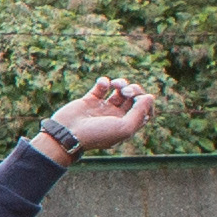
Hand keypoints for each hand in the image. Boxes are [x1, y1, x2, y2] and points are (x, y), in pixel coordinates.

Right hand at [37, 75, 152, 159]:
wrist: (67, 135)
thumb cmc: (96, 135)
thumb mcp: (124, 128)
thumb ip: (140, 112)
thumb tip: (149, 97)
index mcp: (125, 125)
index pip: (144, 110)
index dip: (146, 102)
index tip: (140, 99)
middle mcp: (116, 116)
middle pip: (134, 98)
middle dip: (134, 90)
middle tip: (126, 91)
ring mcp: (102, 108)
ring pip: (120, 90)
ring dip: (121, 83)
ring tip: (115, 84)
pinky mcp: (89, 101)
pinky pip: (101, 86)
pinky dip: (104, 81)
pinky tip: (102, 84)